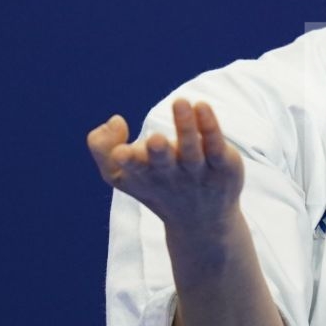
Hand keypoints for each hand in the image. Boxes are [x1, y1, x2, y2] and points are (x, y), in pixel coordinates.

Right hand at [87, 98, 245, 235]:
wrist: (203, 223)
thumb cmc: (157, 187)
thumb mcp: (121, 174)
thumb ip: (102, 148)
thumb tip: (115, 121)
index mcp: (144, 176)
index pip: (131, 170)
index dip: (125, 161)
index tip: (121, 153)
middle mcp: (170, 175)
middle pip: (163, 163)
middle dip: (158, 151)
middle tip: (155, 139)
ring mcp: (198, 172)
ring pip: (192, 149)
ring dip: (186, 126)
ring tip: (180, 102)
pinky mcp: (222, 166)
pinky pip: (216, 145)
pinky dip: (209, 125)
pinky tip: (202, 106)